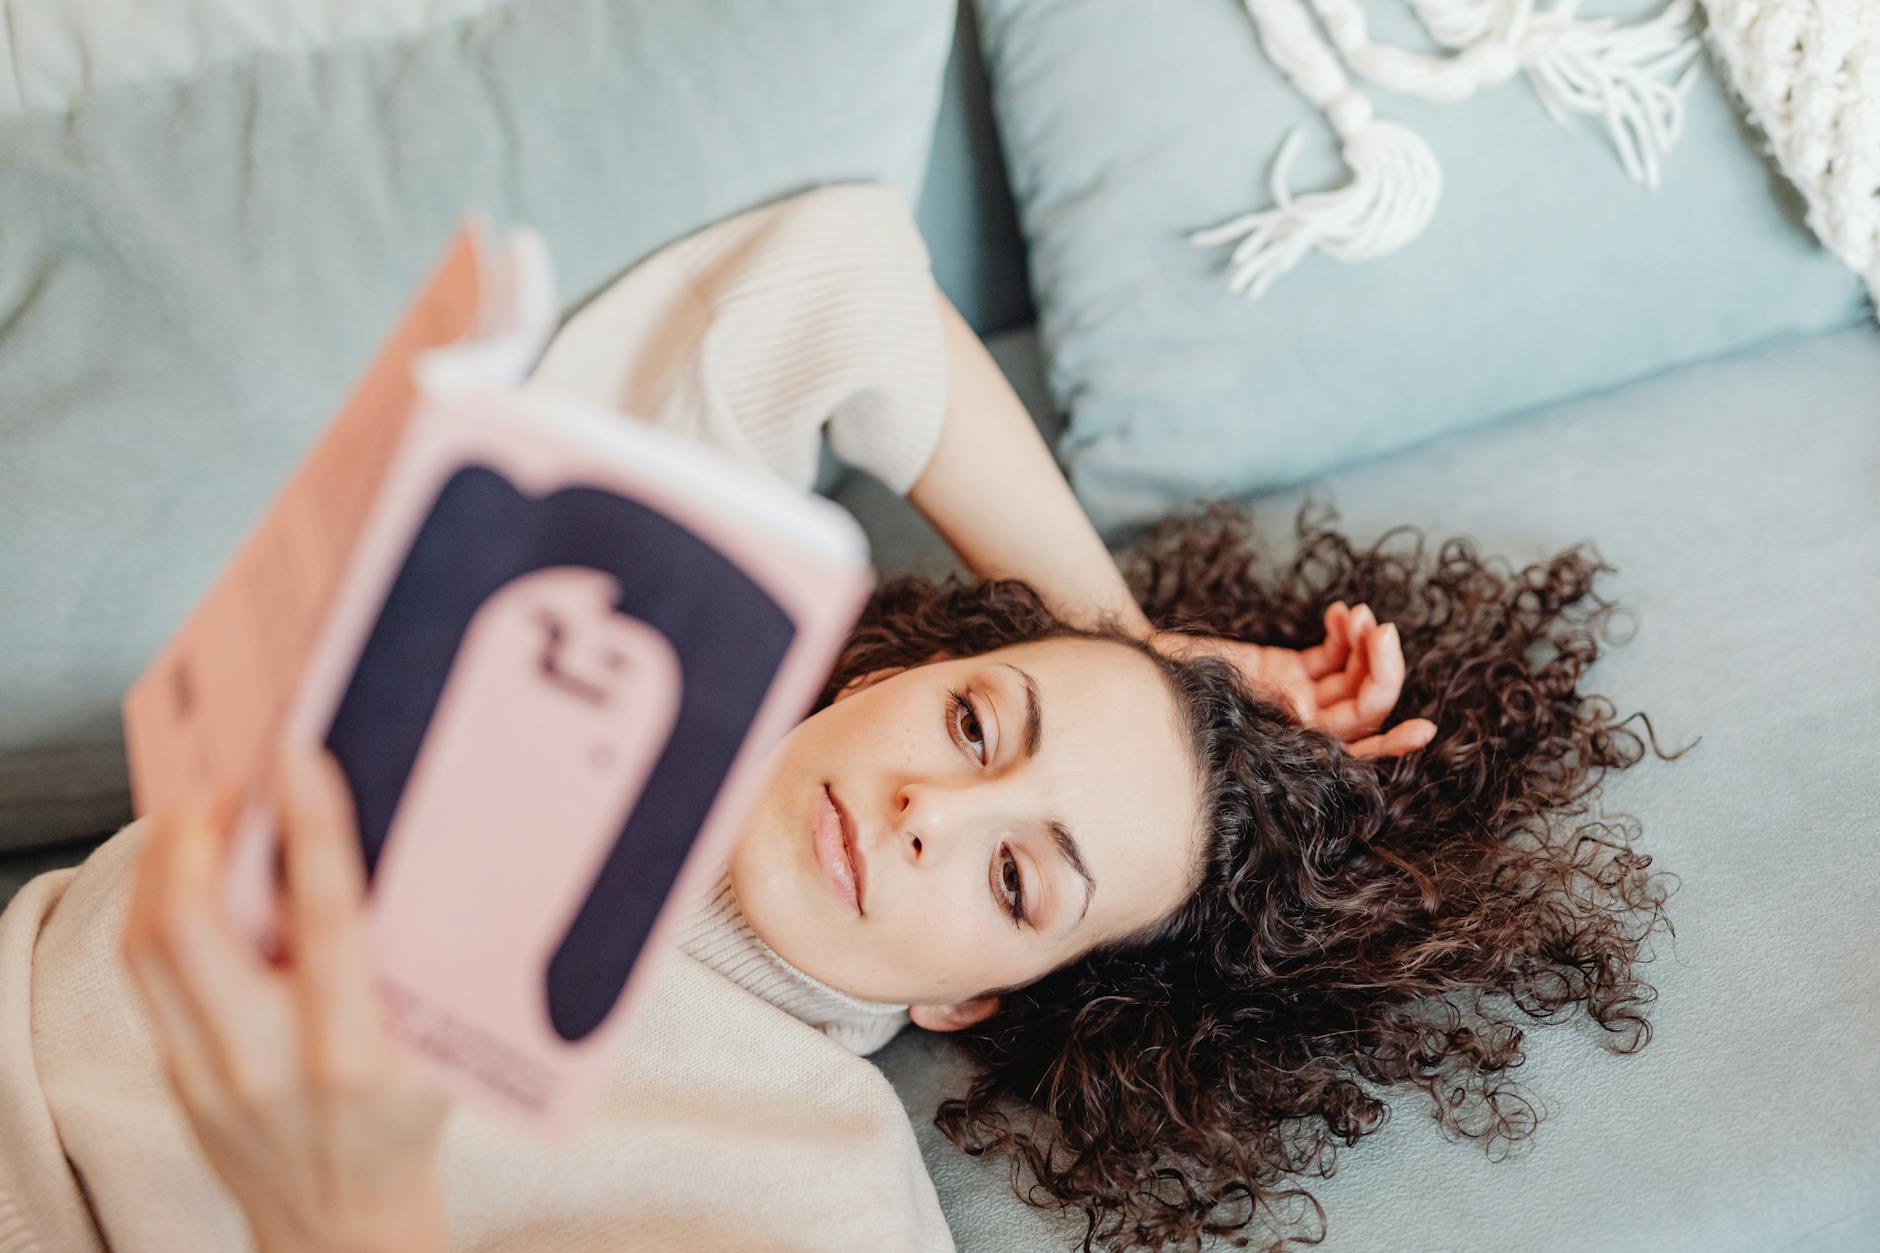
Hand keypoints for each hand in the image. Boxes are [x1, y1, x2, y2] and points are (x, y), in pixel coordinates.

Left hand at [120, 746, 453, 1252]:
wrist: (344, 1225)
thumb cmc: (407, 1126)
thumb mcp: (440, 1049)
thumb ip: (413, 964)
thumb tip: (397, 849)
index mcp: (351, 1054)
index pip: (324, 919)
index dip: (311, 830)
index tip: (299, 759)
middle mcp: (266, 1064)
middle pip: (191, 926)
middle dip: (197, 837)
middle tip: (230, 787)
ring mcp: (206, 1075)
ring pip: (150, 944)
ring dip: (169, 865)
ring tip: (207, 819)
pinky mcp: (174, 1076)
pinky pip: (149, 973)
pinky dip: (165, 907)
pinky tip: (194, 879)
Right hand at [1152, 601, 1437, 759]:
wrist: (1136, 672)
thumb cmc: (1170, 699)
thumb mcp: (1218, 700)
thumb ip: (1266, 705)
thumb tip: (1308, 705)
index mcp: (1290, 750)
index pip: (1354, 754)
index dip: (1391, 746)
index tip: (1425, 728)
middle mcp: (1302, 729)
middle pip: (1364, 706)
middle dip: (1382, 668)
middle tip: (1382, 628)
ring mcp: (1298, 697)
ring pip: (1354, 676)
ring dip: (1365, 643)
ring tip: (1356, 614)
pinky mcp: (1288, 668)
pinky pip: (1332, 655)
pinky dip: (1344, 633)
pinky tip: (1339, 611)